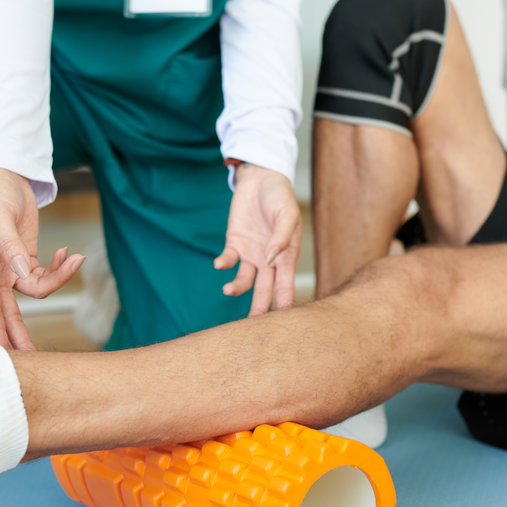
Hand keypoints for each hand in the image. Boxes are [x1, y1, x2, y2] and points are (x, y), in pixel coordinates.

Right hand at [0, 168, 84, 349]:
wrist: (6, 175)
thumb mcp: (0, 215)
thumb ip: (10, 245)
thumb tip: (22, 272)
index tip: (2, 350)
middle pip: (7, 310)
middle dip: (20, 332)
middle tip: (33, 356)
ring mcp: (9, 267)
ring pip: (33, 290)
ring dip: (58, 279)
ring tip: (74, 259)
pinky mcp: (25, 260)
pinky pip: (43, 275)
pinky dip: (58, 267)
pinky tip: (67, 253)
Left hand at [214, 163, 301, 315]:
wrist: (260, 178)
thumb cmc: (279, 196)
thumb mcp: (287, 214)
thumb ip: (281, 238)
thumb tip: (272, 260)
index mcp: (286, 256)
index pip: (286, 285)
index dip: (285, 302)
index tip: (283, 321)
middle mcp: (268, 260)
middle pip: (264, 290)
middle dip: (260, 309)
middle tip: (253, 327)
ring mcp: (250, 253)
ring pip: (244, 280)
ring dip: (237, 288)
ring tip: (228, 290)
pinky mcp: (234, 243)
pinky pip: (228, 260)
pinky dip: (223, 263)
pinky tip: (220, 264)